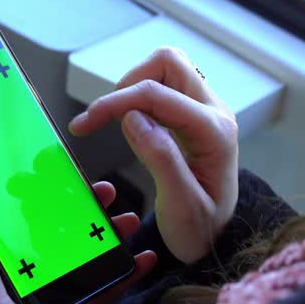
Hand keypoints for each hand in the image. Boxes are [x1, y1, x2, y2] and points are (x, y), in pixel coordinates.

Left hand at [0, 181, 157, 303]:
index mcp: (10, 282)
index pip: (29, 233)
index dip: (48, 207)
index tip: (66, 184)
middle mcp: (36, 288)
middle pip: (64, 242)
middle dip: (86, 218)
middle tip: (107, 197)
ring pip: (89, 262)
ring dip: (110, 241)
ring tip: (130, 224)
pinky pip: (107, 292)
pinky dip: (126, 276)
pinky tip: (143, 261)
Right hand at [69, 47, 238, 262]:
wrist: (220, 241)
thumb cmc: (201, 229)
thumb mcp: (180, 207)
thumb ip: (160, 159)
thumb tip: (132, 117)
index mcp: (215, 133)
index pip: (158, 95)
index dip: (115, 103)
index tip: (84, 124)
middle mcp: (215, 112)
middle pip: (168, 62)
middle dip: (129, 83)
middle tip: (105, 118)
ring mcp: (207, 110)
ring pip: (167, 67)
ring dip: (135, 85)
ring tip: (116, 120)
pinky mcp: (196, 114)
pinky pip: (167, 85)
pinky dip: (141, 95)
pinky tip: (130, 123)